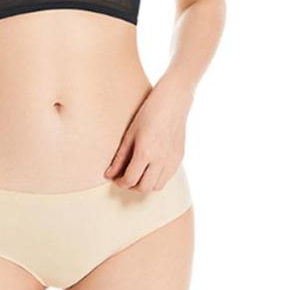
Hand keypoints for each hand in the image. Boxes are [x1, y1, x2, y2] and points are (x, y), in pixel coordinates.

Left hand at [104, 77, 192, 191]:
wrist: (173, 101)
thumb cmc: (149, 112)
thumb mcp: (130, 133)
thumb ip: (120, 157)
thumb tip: (109, 174)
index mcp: (145, 152)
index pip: (130, 179)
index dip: (120, 182)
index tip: (115, 178)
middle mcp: (160, 160)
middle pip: (144, 188)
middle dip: (132, 186)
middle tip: (125, 177)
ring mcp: (172, 160)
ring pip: (157, 186)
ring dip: (146, 184)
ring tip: (138, 173)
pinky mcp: (179, 158)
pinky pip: (168, 177)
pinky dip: (157, 177)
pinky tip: (151, 167)